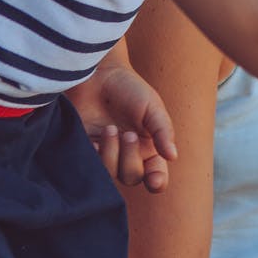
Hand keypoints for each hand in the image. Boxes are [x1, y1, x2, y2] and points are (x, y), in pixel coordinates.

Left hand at [65, 63, 177, 191]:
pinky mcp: (84, 151)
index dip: (157, 182)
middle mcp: (128, 155)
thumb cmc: (129, 88)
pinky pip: (89, 167)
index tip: (154, 181)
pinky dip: (93, 154)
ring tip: (108, 129)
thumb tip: (172, 157)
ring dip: (110, 154)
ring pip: (110, 174)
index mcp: (148, 147)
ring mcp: (106, 154)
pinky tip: (93, 139)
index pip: (156, 174)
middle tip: (127, 134)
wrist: (97, 75)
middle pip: (132, 177)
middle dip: (129, 158)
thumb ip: (163, 132)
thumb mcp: (152, 107)